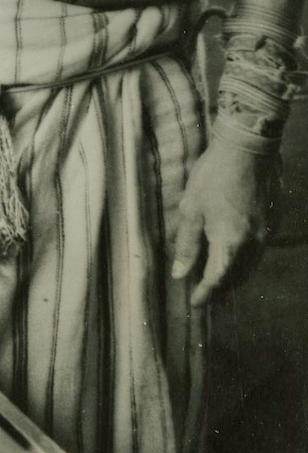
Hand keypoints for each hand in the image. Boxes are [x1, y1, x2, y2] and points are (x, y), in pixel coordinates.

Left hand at [172, 134, 277, 306]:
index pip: (216, 281)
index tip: (193, 303)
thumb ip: (187, 245)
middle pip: (237, 278)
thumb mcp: (191, 210)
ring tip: (216, 279)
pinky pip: (258, 252)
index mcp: (230, 244)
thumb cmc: (214, 177)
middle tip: (203, 295)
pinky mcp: (273, 222)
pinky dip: (244, 260)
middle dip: (220, 289)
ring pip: (250, 267)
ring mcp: (266, 234)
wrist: (248, 148)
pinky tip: (232, 255)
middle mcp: (253, 244)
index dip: (204, 295)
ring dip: (233, 276)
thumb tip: (180, 273)